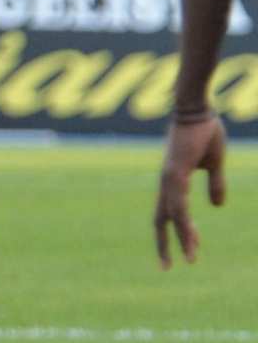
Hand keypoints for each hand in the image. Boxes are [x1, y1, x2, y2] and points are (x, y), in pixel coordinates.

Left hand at [154, 114, 226, 269]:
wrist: (196, 109)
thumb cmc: (203, 131)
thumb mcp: (213, 163)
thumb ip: (214, 184)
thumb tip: (216, 205)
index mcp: (172, 180)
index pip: (168, 212)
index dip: (176, 233)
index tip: (186, 253)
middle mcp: (166, 182)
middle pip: (161, 219)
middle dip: (164, 244)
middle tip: (167, 268)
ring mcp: (168, 177)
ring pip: (172, 215)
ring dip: (181, 238)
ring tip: (190, 258)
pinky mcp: (174, 172)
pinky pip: (178, 202)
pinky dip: (183, 221)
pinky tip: (189, 236)